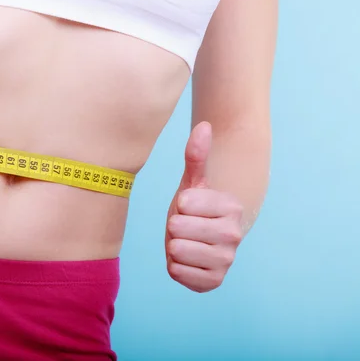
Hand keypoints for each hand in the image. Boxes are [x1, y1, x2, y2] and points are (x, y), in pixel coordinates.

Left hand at [165, 122, 242, 292]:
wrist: (201, 238)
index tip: (190, 207)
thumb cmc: (195, 207)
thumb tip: (204, 126)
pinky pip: (177, 273)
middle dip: (174, 226)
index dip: (179, 204)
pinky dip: (175, 266)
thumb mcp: (192, 181)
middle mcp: (235, 235)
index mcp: (232, 207)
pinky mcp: (213, 282)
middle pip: (177, 228)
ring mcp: (226, 261)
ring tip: (186, 241)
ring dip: (174, 246)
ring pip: (176, 251)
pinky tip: (187, 259)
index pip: (184, 203)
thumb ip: (196, 155)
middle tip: (185, 226)